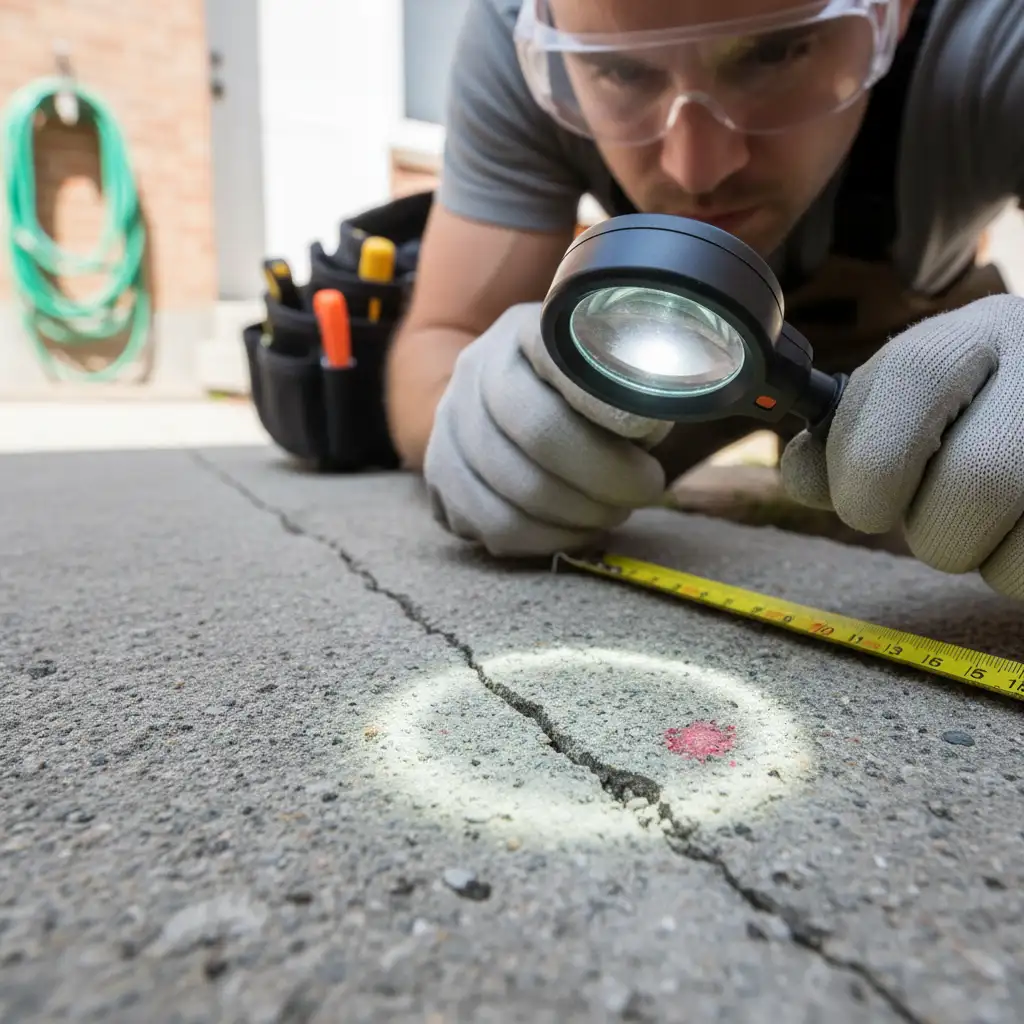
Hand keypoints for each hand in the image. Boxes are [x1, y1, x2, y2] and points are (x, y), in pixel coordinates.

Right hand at [423, 302, 672, 555]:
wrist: (506, 398)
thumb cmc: (583, 386)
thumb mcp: (612, 364)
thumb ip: (632, 386)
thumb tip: (645, 429)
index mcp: (527, 329)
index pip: (559, 359)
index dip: (604, 401)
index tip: (648, 435)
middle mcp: (478, 367)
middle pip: (537, 431)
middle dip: (605, 474)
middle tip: (646, 489)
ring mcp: (451, 421)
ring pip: (515, 489)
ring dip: (581, 514)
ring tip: (614, 511)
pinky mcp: (441, 473)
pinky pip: (494, 524)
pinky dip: (547, 539)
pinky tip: (578, 530)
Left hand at [780, 294, 1023, 598]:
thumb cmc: (969, 416)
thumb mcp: (906, 405)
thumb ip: (842, 444)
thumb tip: (803, 474)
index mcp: (974, 334)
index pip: (910, 377)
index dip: (869, 461)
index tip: (864, 500)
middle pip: (977, 480)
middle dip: (931, 529)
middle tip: (934, 521)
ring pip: (1020, 545)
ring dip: (980, 557)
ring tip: (985, 526)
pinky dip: (1016, 573)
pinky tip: (1017, 535)